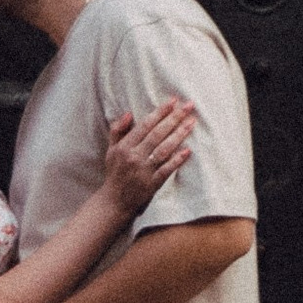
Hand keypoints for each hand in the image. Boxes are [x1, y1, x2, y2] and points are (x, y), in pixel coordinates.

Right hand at [104, 93, 194, 226]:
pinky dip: (177, 160)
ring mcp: (143, 171)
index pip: (145, 125)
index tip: (173, 100)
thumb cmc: (114, 173)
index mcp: (124, 146)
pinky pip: (167, 169)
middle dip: (174, 118)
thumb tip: (129, 113)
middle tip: (189, 106)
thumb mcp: (110, 150)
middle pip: (157, 134)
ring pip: (164, 149)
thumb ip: (117, 130)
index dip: (160, 112)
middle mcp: (134, 157)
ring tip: (192, 123)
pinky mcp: (152, 184)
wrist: (114, 202)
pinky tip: (188, 151)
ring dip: (179, 135)